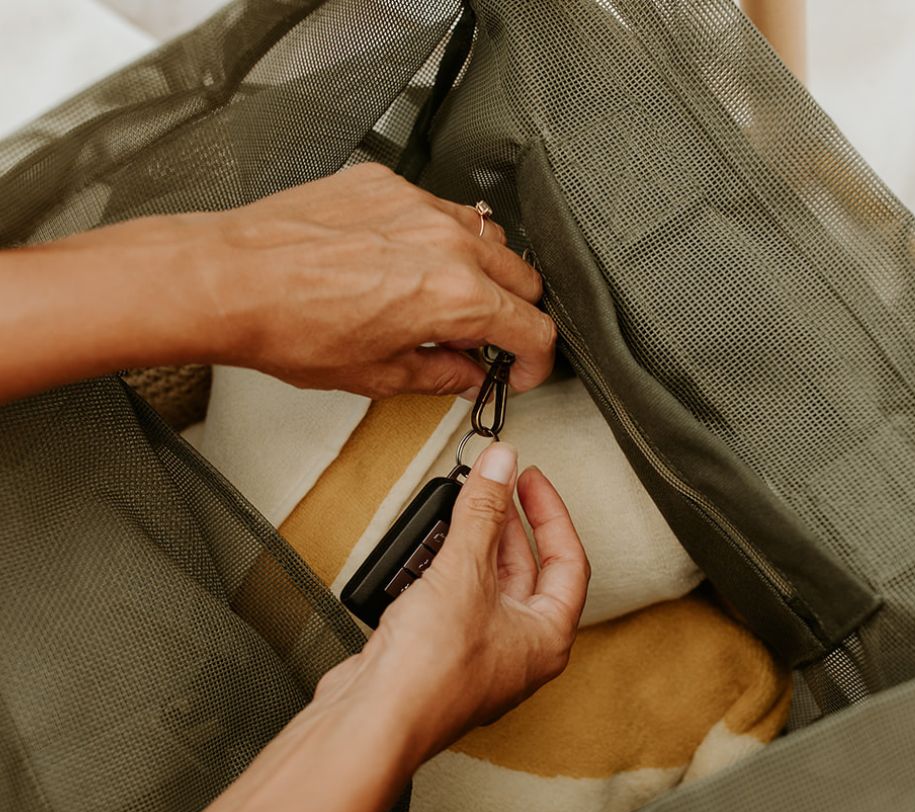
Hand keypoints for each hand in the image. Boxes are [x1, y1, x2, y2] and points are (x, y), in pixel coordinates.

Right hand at [87, 444, 585, 811]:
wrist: (372, 720)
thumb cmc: (431, 672)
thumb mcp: (463, 573)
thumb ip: (483, 512)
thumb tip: (502, 464)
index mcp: (546, 637)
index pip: (568, 562)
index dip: (551, 513)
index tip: (530, 479)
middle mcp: (517, 651)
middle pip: (525, 572)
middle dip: (507, 524)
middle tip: (492, 484)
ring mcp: (475, 656)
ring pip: (483, 585)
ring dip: (472, 544)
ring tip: (460, 507)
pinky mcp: (436, 656)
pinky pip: (450, 600)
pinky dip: (442, 570)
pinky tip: (426, 550)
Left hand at [192, 163, 553, 396]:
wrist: (231, 279)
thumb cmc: (290, 326)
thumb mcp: (377, 375)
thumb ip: (440, 374)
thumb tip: (466, 375)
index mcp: (454, 295)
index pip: (533, 328)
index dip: (535, 362)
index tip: (520, 370)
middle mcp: (446, 241)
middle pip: (524, 278)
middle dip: (516, 317)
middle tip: (489, 342)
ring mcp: (417, 205)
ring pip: (489, 236)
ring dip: (486, 274)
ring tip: (450, 300)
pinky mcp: (386, 184)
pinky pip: (438, 209)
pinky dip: (440, 240)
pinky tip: (408, 263)